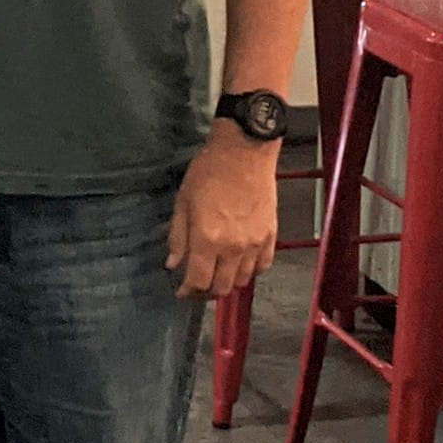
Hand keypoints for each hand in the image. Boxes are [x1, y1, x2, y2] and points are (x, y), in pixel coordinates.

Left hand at [165, 127, 277, 298]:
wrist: (244, 151)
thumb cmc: (209, 171)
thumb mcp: (182, 202)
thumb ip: (177, 237)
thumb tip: (173, 264)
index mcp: (207, 239)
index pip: (197, 281)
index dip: (187, 292)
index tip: (181, 292)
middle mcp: (232, 247)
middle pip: (221, 287)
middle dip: (206, 291)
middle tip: (197, 285)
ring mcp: (254, 243)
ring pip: (242, 281)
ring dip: (228, 282)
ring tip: (217, 273)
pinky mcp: (270, 235)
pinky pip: (262, 266)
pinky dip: (250, 271)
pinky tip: (239, 264)